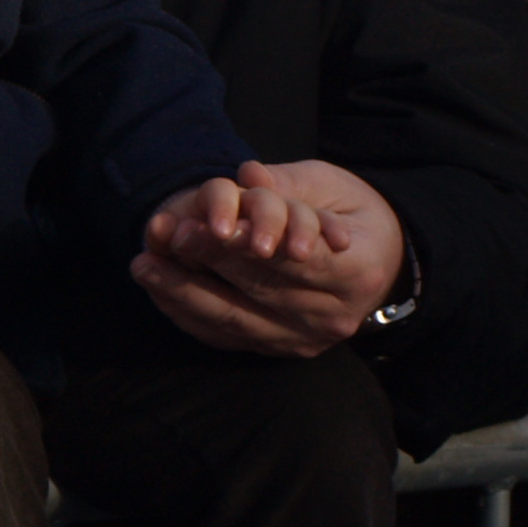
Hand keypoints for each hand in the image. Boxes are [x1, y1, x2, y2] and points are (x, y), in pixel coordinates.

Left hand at [131, 157, 405, 356]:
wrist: (381, 266)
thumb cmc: (353, 215)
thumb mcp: (331, 187)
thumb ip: (288, 185)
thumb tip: (248, 175)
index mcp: (359, 273)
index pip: (293, 260)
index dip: (242, 244)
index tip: (200, 225)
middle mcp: (334, 317)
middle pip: (260, 289)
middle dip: (207, 261)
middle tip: (165, 237)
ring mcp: (307, 340)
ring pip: (237, 320)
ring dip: (185, 294)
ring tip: (145, 266)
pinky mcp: (281, 351)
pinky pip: (228, 338)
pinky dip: (190, 315)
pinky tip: (158, 292)